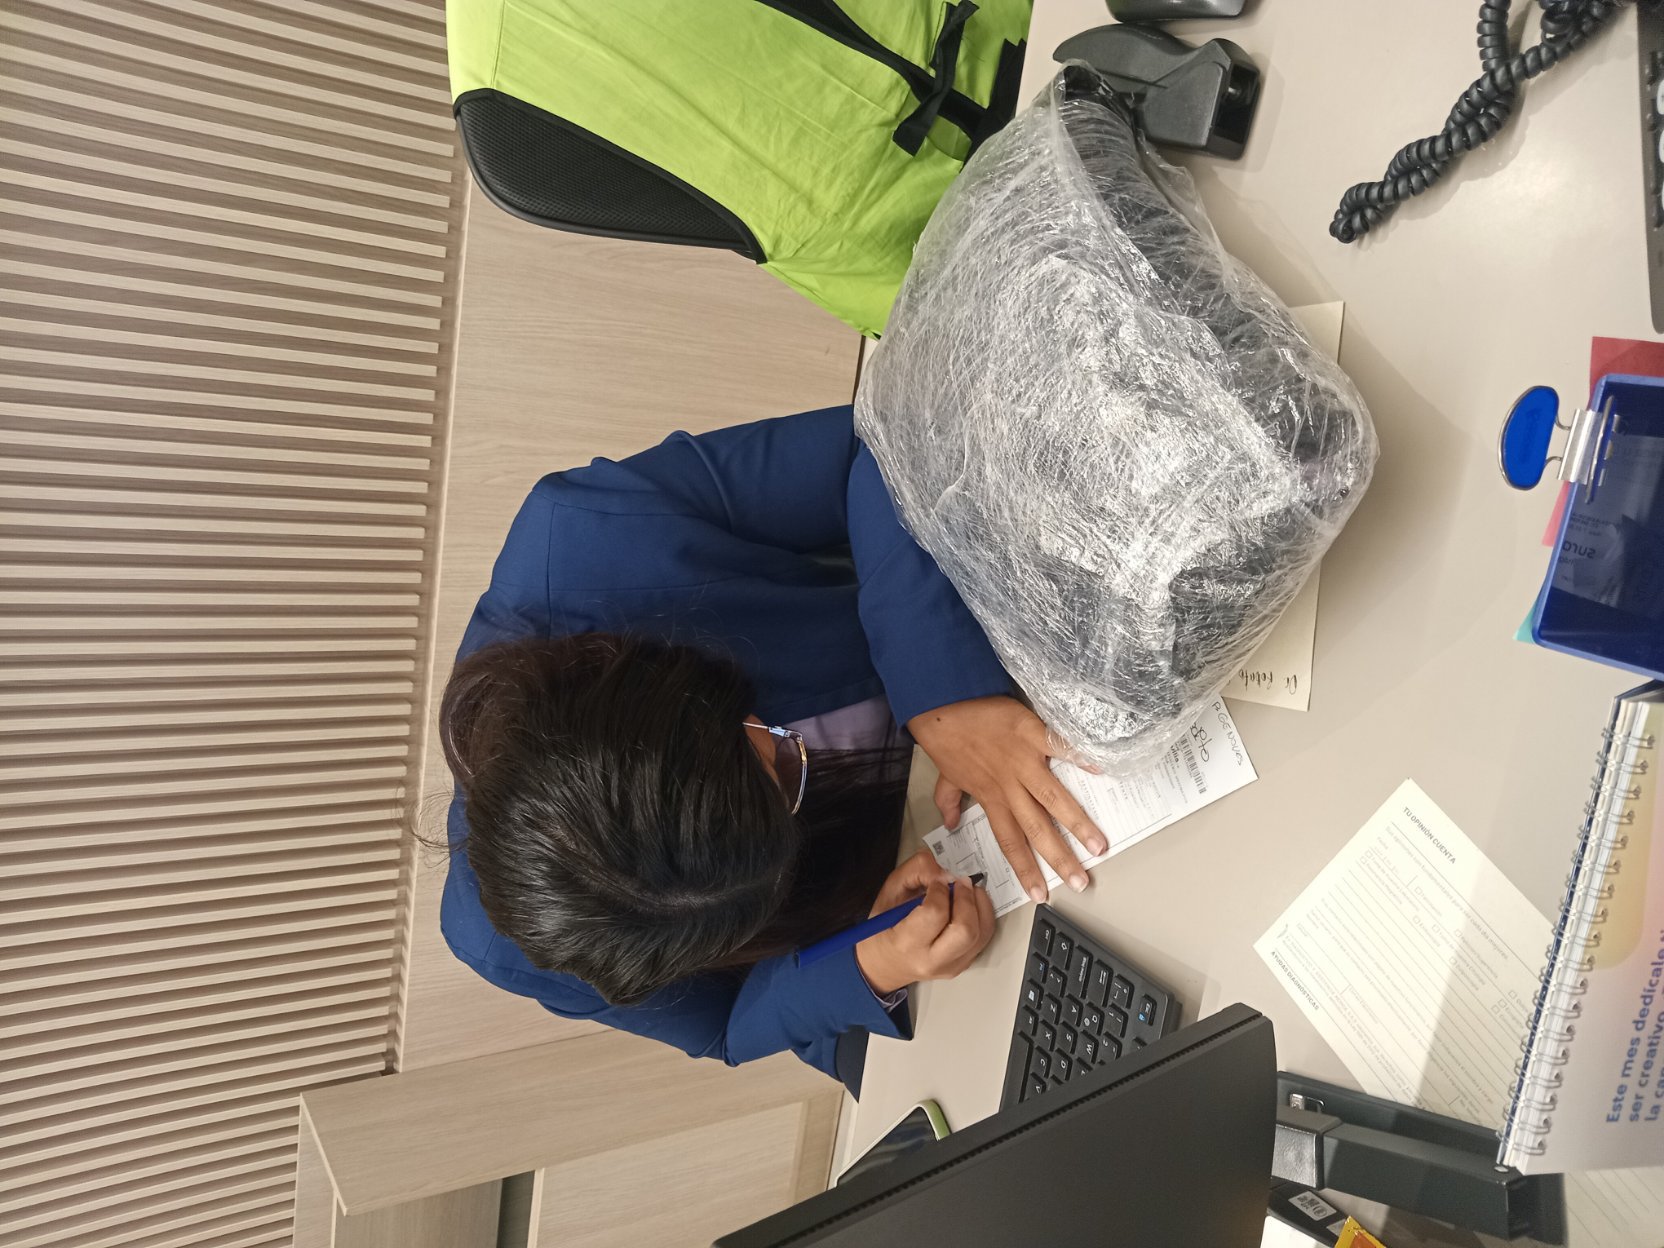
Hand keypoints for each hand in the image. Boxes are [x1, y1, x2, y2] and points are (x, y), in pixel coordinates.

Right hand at [855, 851, 995, 996]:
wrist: (886, 963)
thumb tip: (947, 874)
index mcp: (906, 943)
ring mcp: (952, 967)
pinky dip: (982, 916)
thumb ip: (916, 871)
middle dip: (967, 899)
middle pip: (966, 930)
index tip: (936, 882)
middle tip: (959, 882)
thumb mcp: (890, 891)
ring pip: (982, 934)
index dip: (940, 891)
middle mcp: (932, 961)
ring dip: (980, 905)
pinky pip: (985, 938)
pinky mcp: (964, 965)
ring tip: (967, 891)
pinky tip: (970, 906)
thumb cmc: (884, 926)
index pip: (935, 914)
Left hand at [907, 695, 1106, 903]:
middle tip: (1081, 881)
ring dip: (1077, 824)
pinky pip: (1058, 747)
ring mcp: (1022, 761)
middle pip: (1037, 829)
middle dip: (1060, 858)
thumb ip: (949, 802)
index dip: (1026, 869)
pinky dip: (1079, 757)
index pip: (1010, 842)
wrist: (942, 704)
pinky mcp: (1031, 733)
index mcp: (991, 798)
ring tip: (1099, 845)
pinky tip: (1100, 771)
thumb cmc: (947, 738)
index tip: (1040, 893)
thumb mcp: (945, 776)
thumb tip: (950, 824)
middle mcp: (1009, 786)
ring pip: (1053, 798)